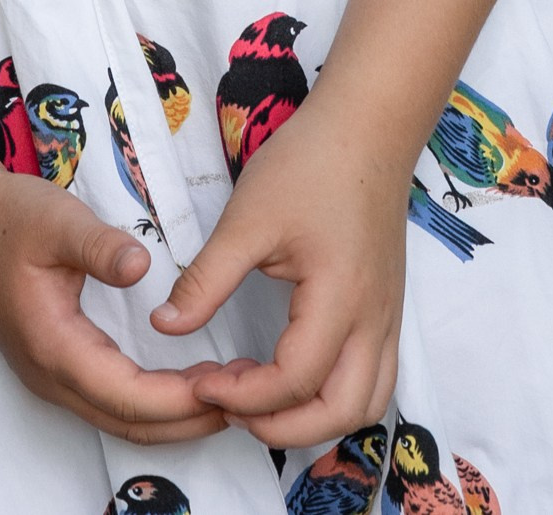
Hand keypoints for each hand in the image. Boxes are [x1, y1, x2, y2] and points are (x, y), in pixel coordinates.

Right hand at [0, 164, 229, 447]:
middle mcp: (53, 376)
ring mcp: (52, 376)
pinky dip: (154, 402)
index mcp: (54, 347)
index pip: (127, 395)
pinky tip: (185, 381)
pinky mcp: (58, 366)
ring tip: (228, 391)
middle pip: (129, 422)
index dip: (180, 399)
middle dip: (189, 419)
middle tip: (246, 394)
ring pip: (121, 419)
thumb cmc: (7, 219)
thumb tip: (142, 267)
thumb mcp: (56, 220)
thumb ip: (99, 247)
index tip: (229, 384)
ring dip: (174, 416)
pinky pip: (112, 402)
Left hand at [149, 94, 407, 450]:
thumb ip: (206, 279)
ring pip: (366, 404)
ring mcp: (387, 318)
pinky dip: (336, 395)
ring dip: (314, 417)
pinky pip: (373, 378)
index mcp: (339, 298)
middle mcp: (374, 320)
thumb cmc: (309, 164)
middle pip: (341, 413)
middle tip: (230, 402)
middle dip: (283, 427)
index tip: (199, 380)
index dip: (242, 396)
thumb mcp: (248, 219)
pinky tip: (291, 373)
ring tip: (259, 392)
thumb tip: (165, 326)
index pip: (294, 381)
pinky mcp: (387, 309)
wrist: (367, 125)